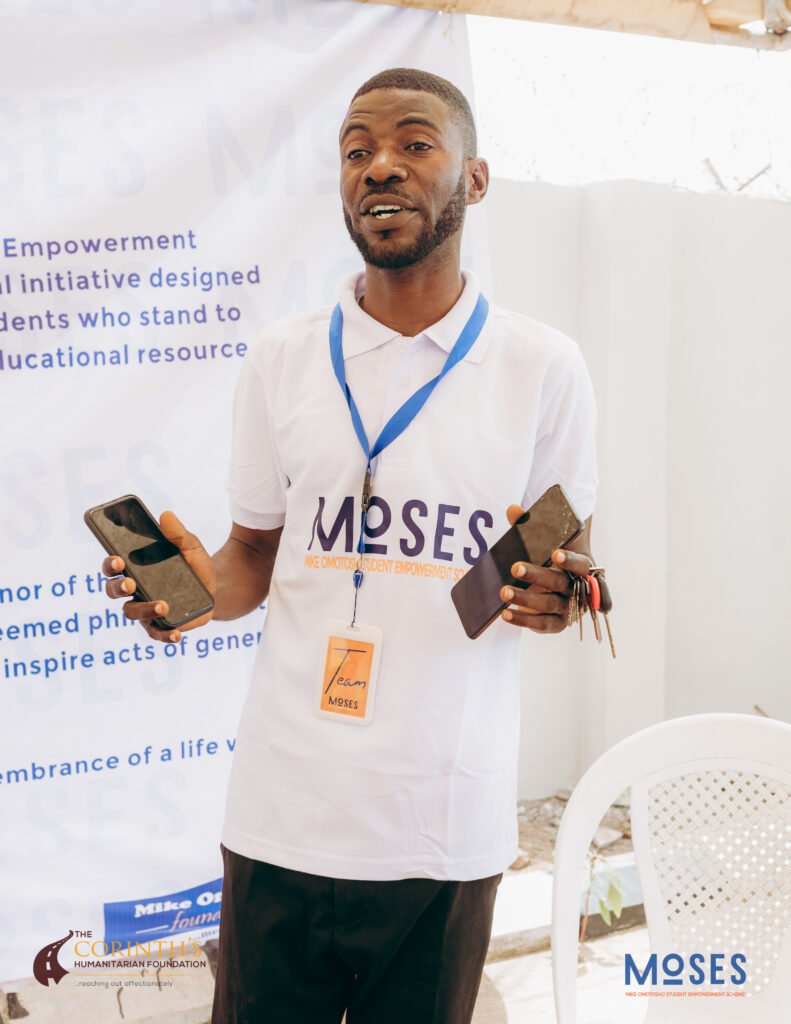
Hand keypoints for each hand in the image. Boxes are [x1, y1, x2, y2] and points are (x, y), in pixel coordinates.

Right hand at [102, 510, 215, 643]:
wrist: (215, 586)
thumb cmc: (194, 564)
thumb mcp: (189, 545)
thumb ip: (177, 533)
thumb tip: (166, 515)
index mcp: (135, 568)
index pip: (113, 567)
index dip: (110, 564)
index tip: (117, 559)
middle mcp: (134, 591)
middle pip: (114, 591)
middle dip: (119, 587)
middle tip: (132, 583)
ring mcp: (145, 610)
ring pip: (132, 613)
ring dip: (144, 609)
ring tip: (163, 604)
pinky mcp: (161, 625)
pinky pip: (156, 634)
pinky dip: (165, 635)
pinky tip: (177, 634)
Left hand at [499, 504, 592, 633]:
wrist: (556, 586)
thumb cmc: (550, 559)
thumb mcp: (544, 543)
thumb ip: (529, 526)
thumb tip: (512, 510)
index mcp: (583, 565)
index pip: (581, 564)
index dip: (569, 560)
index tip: (555, 553)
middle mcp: (581, 589)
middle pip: (560, 583)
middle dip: (537, 576)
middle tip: (515, 567)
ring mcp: (571, 608)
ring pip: (549, 604)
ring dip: (525, 598)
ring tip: (504, 591)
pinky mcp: (559, 624)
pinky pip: (542, 624)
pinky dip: (523, 620)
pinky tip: (506, 614)